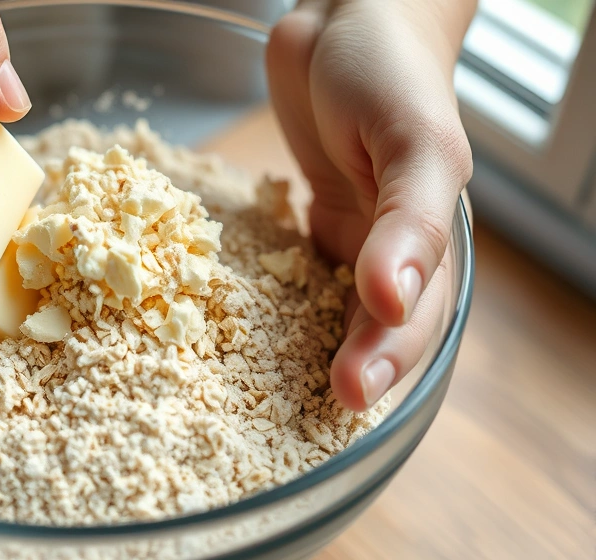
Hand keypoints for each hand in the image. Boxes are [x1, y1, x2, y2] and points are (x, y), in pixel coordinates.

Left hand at [267, 0, 475, 409]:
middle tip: (308, 409)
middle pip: (371, 328)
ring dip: (307, 349)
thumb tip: (394, 300)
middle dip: (347, 367)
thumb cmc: (392, 75)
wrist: (347, 23)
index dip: (388, 360)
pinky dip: (272, 305)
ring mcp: (346, 238)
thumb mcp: (415, 143)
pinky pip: (290, 275)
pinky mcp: (306, 221)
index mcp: (431, 240)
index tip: (350, 394)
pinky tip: (240, 333)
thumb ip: (411, 223)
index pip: (416, 318)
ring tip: (269, 391)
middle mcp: (389, 249)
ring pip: (329, 311)